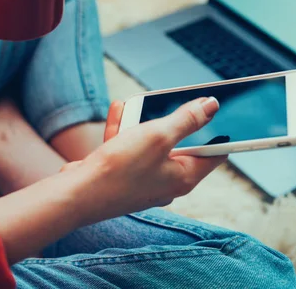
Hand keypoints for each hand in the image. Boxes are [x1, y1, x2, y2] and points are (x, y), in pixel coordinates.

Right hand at [66, 97, 226, 224]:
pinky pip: (128, 149)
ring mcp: (142, 181)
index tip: (214, 108)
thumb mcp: (158, 136)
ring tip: (133, 103)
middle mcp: (166, 183)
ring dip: (141, 122)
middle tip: (168, 101)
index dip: (218, 129)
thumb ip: (186, 119)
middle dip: (170, 120)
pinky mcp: (122, 177)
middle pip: (179, 145)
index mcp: (184, 177)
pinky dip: (124, 131)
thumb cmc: (119, 170)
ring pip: (149, 144)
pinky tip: (118, 111)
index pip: (214, 152)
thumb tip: (212, 106)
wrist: (76, 195)